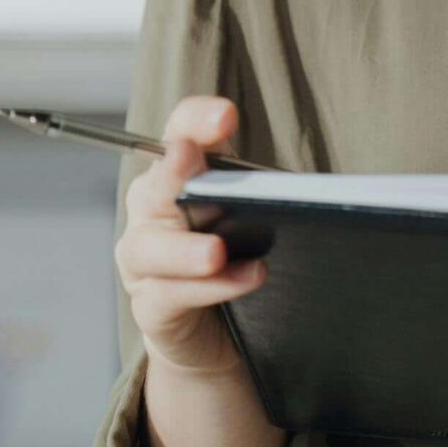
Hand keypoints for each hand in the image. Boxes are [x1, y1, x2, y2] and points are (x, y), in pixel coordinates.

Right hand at [115, 94, 267, 375]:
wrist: (215, 329)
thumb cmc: (235, 253)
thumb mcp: (250, 210)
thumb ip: (260, 191)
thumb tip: (304, 190)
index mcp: (177, 173)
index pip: (180, 130)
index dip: (197, 120)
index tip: (226, 116)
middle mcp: (150, 209)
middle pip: (155, 184)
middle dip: (174, 170)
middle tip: (189, 157)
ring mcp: (143, 259)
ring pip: (150, 248)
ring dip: (184, 249)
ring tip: (216, 251)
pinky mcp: (150, 306)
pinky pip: (170, 296)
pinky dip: (208, 289)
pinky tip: (244, 280)